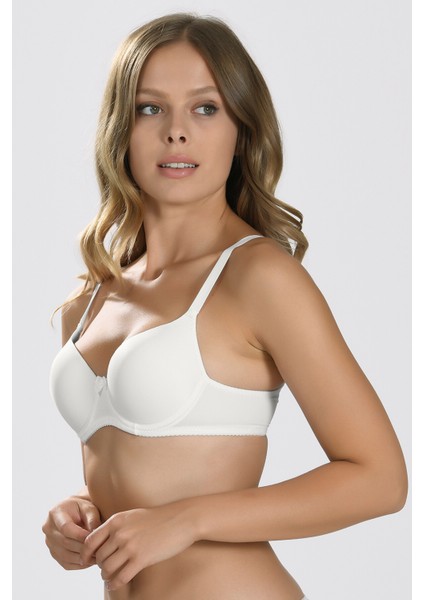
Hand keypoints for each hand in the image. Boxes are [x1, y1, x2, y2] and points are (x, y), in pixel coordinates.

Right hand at [42, 495, 101, 569]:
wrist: (74, 513)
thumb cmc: (83, 509)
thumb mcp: (89, 508)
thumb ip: (92, 519)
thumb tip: (95, 533)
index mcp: (55, 513)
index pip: (65, 528)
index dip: (80, 535)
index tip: (95, 538)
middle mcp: (48, 529)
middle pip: (65, 542)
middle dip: (83, 547)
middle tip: (99, 550)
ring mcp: (49, 543)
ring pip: (65, 556)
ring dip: (82, 558)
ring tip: (98, 557)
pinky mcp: (54, 554)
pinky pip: (66, 564)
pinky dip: (80, 565)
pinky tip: (91, 561)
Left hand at [81, 502, 196, 590]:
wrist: (180, 520)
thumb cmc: (157, 518)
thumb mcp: (132, 516)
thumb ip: (116, 527)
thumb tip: (101, 542)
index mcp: (116, 521)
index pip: (90, 541)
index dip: (85, 553)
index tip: (87, 560)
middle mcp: (120, 533)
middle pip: (98, 557)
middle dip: (100, 565)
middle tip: (105, 568)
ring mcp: (130, 546)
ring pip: (107, 569)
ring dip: (106, 575)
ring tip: (110, 576)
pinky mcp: (141, 559)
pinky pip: (121, 577)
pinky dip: (116, 583)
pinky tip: (117, 583)